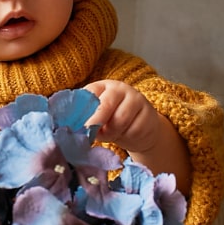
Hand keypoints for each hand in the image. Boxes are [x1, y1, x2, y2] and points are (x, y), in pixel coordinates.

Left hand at [82, 80, 192, 194]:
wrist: (139, 129)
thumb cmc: (112, 122)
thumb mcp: (97, 118)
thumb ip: (86, 119)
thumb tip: (75, 129)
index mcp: (101, 87)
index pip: (90, 93)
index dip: (82, 110)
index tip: (77, 125)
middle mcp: (119, 89)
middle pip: (105, 104)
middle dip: (95, 122)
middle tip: (90, 134)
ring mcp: (135, 99)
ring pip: (119, 120)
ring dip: (111, 133)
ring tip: (109, 135)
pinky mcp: (148, 113)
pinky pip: (133, 130)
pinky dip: (126, 137)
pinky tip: (125, 135)